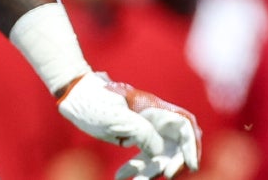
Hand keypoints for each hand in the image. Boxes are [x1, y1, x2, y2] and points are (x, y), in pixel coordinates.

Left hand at [57, 73, 201, 179]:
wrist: (75, 96)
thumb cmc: (95, 102)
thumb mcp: (119, 118)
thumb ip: (144, 132)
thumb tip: (161, 151)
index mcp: (155, 108)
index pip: (185, 126)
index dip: (192, 146)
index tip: (191, 166)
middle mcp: (155, 118)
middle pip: (176, 144)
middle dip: (172, 163)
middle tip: (166, 176)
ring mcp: (146, 129)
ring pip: (159, 155)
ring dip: (150, 171)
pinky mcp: (135, 138)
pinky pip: (144, 157)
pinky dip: (136, 168)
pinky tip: (120, 176)